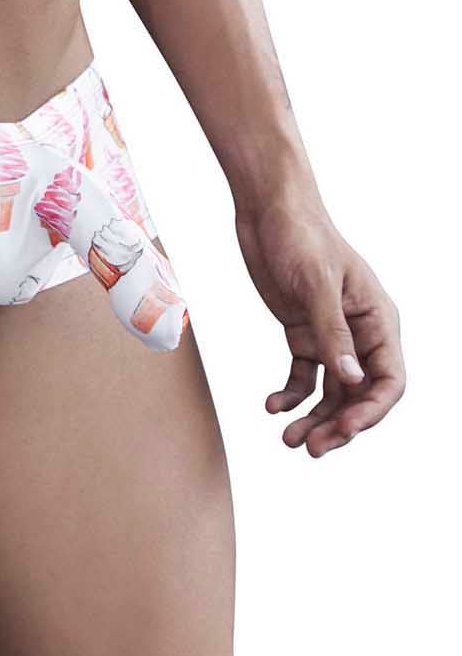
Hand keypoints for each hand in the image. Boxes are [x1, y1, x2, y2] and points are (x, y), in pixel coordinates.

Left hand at [236, 192, 404, 456]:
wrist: (267, 208)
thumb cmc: (300, 235)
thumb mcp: (316, 283)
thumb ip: (333, 332)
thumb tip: (352, 380)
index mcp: (378, 320)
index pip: (389, 380)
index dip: (370, 412)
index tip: (342, 431)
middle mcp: (360, 333)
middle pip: (360, 394)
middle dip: (338, 424)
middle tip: (309, 447)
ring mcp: (331, 334)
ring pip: (332, 391)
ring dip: (313, 418)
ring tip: (287, 439)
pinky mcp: (303, 332)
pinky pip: (303, 375)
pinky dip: (290, 395)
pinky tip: (271, 405)